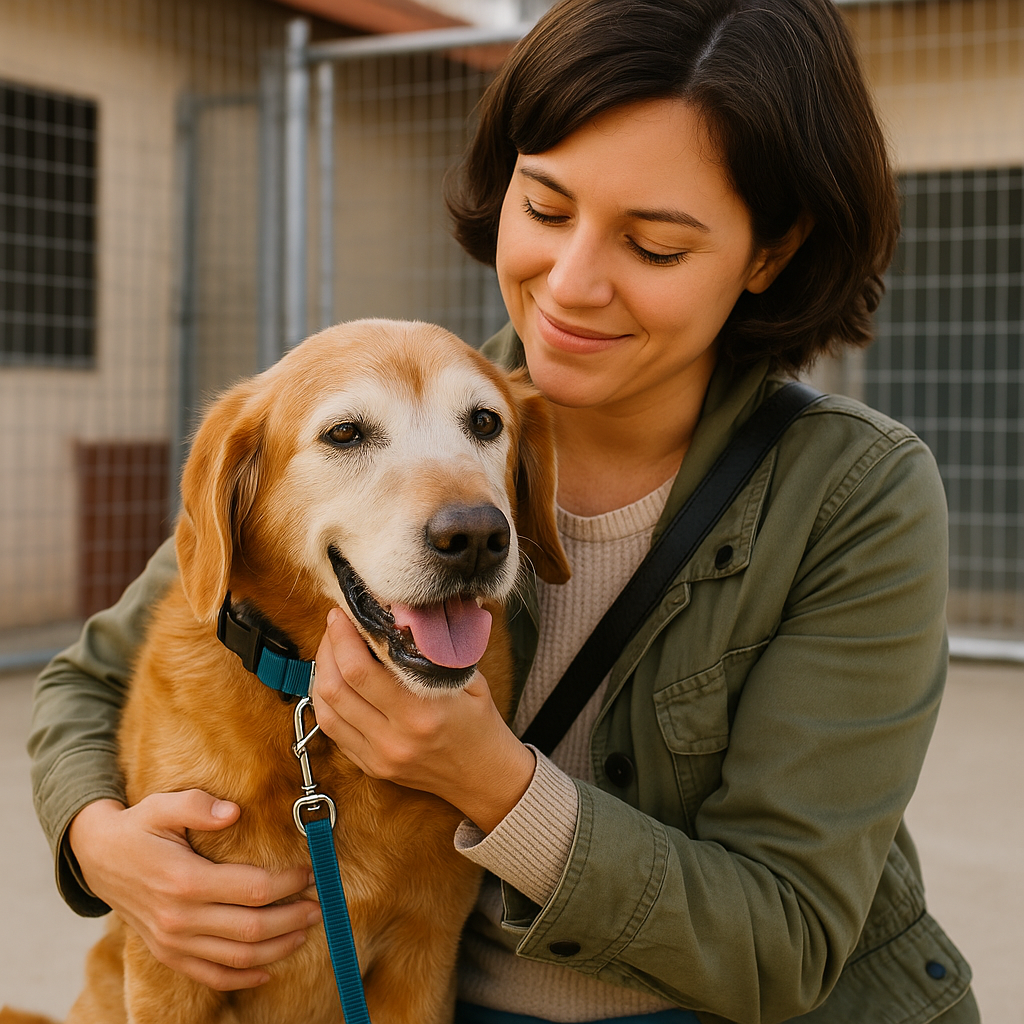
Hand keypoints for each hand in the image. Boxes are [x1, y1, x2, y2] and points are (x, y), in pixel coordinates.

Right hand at [67, 790, 321, 989]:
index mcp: (185, 880)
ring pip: (238, 957)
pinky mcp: (168, 954)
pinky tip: (269, 967)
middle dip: (293, 918)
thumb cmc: (138, 828)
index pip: (254, 889)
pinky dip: (243, 976)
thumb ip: (198, 805)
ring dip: (278, 947)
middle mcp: (180, 918)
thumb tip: (233, 812)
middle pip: (253, 928)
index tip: (310, 872)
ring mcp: (173, 942)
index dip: (288, 883)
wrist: (97, 859)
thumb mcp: (163, 805)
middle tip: (319, 905)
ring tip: (304, 930)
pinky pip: (211, 976)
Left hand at [312, 608, 534, 832]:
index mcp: (421, 713)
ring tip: (331, 650)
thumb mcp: (467, 679)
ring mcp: (379, 756)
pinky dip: (327, 701)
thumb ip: (431, 652)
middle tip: (334, 627)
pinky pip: (332, 731)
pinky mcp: (371, 767)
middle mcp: (394, 737)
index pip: (360, 670)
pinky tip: (335, 680)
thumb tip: (399, 615)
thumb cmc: (480, 721)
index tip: (344, 615)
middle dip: (328, 649)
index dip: (343, 637)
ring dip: (322, 674)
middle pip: (336, 688)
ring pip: (326, 710)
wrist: (485, 777)